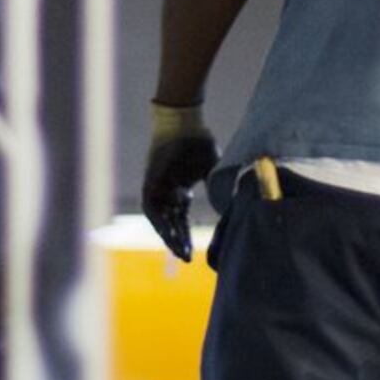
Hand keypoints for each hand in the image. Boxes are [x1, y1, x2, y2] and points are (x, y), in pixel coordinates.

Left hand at [140, 103, 216, 261]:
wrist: (185, 120)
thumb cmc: (199, 141)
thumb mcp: (212, 170)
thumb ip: (218, 188)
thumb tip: (230, 209)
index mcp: (181, 191)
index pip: (181, 220)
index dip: (186, 237)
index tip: (192, 256)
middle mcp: (167, 192)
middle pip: (170, 223)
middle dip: (177, 241)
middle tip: (185, 259)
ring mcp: (156, 186)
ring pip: (159, 218)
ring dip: (167, 234)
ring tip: (176, 249)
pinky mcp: (149, 180)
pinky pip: (151, 206)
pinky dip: (159, 220)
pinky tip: (167, 233)